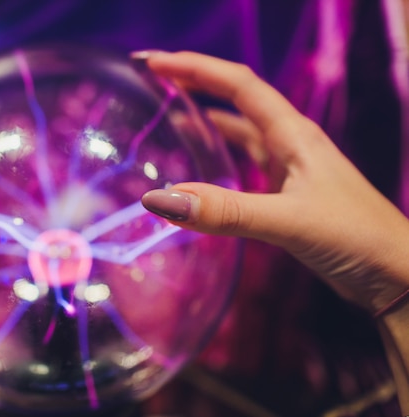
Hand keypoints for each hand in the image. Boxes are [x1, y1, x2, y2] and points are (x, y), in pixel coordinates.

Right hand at [137, 51, 408, 313]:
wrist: (396, 273)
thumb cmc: (355, 237)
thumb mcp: (289, 221)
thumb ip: (226, 211)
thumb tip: (159, 199)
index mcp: (294, 134)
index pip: (239, 85)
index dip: (195, 68)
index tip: (154, 63)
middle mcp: (291, 143)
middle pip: (237, 100)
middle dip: (196, 83)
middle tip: (154, 79)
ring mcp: (290, 168)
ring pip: (241, 132)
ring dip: (207, 119)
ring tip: (169, 115)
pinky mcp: (288, 194)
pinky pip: (246, 163)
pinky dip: (221, 157)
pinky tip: (204, 166)